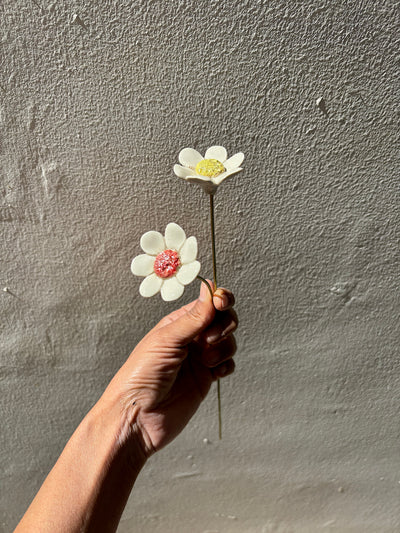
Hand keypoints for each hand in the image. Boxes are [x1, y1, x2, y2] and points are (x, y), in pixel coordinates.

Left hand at [103, 281, 237, 456]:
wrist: (138, 417)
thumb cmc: (140, 376)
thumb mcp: (166, 340)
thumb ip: (192, 319)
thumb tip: (210, 292)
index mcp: (177, 323)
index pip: (205, 302)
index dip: (218, 298)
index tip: (221, 302)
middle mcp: (190, 337)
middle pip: (222, 319)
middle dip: (223, 325)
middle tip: (208, 339)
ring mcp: (199, 357)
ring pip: (228, 341)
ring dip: (224, 348)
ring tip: (205, 362)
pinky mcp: (206, 377)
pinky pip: (227, 364)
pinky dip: (226, 365)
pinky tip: (214, 373)